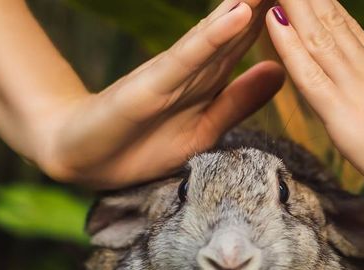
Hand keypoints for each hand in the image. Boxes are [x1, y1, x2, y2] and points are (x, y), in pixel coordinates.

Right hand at [39, 1, 284, 188]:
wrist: (80, 158)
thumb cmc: (139, 144)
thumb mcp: (205, 128)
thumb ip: (240, 100)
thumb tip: (279, 71)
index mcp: (210, 75)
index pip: (254, 35)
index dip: (284, 11)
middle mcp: (194, 65)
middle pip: (242, 23)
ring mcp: (171, 73)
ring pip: (220, 30)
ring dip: (250, 1)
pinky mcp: (148, 86)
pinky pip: (187, 59)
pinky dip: (213, 36)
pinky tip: (237, 13)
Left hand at [265, 1, 363, 233]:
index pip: (352, 32)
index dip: (330, 8)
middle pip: (333, 23)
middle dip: (311, 0)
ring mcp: (357, 89)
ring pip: (318, 37)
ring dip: (296, 6)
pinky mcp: (342, 114)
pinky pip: (307, 73)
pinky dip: (287, 45)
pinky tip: (274, 19)